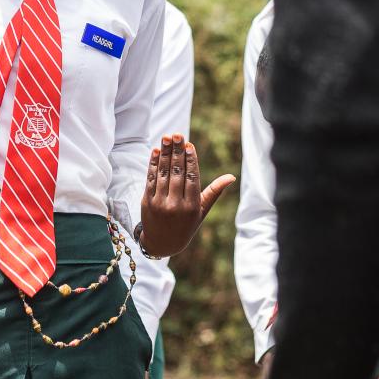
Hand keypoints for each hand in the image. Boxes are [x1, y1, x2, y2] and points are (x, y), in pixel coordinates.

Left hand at [137, 135, 234, 256]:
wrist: (162, 243)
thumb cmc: (186, 224)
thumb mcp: (202, 211)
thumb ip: (214, 191)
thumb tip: (231, 177)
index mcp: (192, 206)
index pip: (192, 178)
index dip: (190, 160)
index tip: (189, 144)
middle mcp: (176, 205)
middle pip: (177, 173)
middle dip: (176, 152)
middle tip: (177, 135)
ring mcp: (160, 203)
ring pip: (163, 173)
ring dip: (164, 153)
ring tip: (166, 138)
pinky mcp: (147, 201)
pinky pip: (150, 179)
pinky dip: (152, 164)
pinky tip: (156, 151)